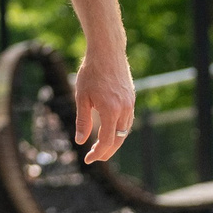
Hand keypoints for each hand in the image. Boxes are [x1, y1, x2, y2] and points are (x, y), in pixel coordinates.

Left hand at [74, 45, 136, 162]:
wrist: (107, 52)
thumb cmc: (91, 72)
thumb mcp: (82, 97)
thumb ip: (82, 121)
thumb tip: (80, 141)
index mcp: (111, 110)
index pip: (107, 141)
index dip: (98, 153)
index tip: (88, 159)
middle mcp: (124, 109)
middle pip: (119, 139)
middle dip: (107, 152)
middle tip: (95, 158)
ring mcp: (130, 104)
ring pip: (125, 131)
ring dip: (114, 141)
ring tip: (101, 147)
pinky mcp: (131, 98)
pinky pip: (127, 120)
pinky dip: (119, 130)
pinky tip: (110, 131)